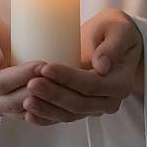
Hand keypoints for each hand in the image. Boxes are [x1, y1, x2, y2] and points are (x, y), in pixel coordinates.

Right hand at [0, 10, 45, 119]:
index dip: (21, 76)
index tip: (41, 64)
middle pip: (10, 101)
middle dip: (35, 89)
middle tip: (54, 73)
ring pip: (19, 110)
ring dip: (40, 99)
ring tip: (58, 82)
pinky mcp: (5, 107)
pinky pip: (24, 112)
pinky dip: (40, 104)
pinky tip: (54, 91)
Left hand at [23, 8, 143, 125]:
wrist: (114, 38)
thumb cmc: (116, 30)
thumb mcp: (119, 30)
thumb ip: (113, 46)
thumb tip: (102, 66)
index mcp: (120, 82)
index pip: (92, 85)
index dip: (68, 78)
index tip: (47, 67)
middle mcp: (109, 100)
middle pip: (79, 103)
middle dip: (53, 94)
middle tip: (31, 83)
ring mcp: (94, 106)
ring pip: (69, 114)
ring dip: (47, 108)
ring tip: (26, 100)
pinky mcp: (81, 107)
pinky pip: (63, 116)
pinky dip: (46, 116)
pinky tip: (29, 114)